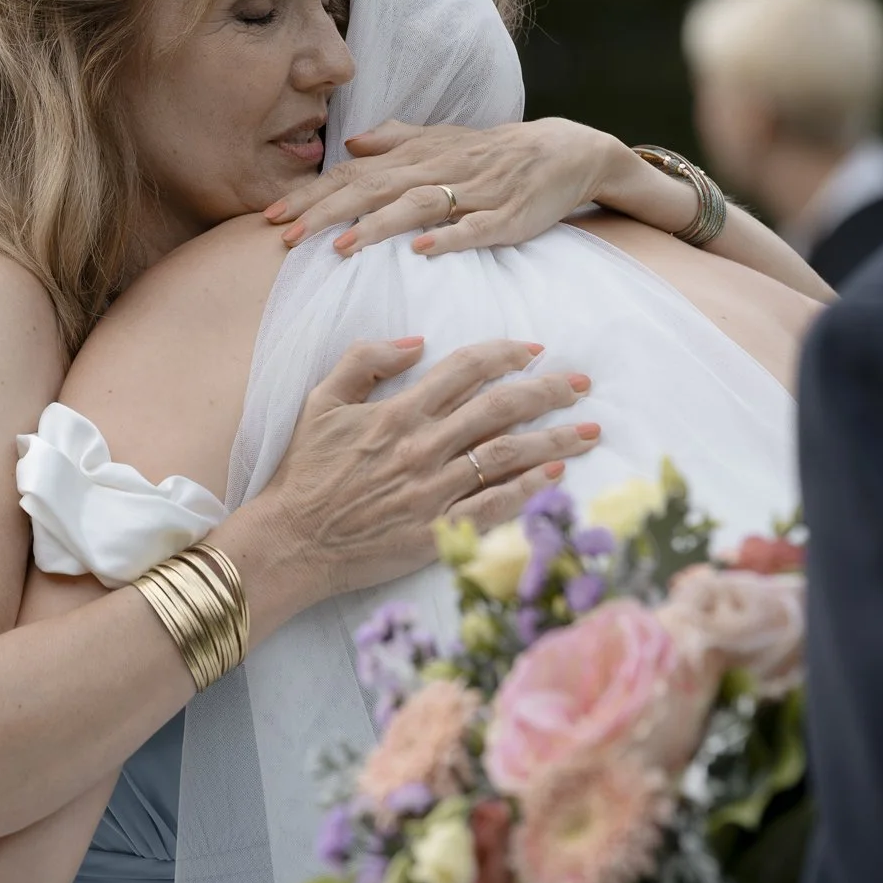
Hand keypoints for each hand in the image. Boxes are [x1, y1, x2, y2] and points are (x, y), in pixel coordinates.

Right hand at [262, 337, 598, 604]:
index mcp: (398, 412)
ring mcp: (433, 491)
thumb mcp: (321, 400)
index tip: (534, 351)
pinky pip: (494, 507)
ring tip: (590, 432)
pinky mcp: (437, 531)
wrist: (292, 540)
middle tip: (581, 384)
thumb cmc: (305, 470)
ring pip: (508, 456)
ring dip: (554, 441)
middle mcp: (423, 447)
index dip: (505, 354)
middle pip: (500, 409)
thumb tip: (416, 343)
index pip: (465, 370)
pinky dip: (528, 491)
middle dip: (548, 392)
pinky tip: (556, 478)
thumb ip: (365, 360)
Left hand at [266, 119, 624, 256]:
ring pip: (417, 205)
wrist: (564, 151)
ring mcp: (473, 192)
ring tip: (340, 247)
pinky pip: (475, 228)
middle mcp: (438, 169)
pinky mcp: (506, 216)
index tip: (270, 216)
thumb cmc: (494, 153)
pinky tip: (422, 250)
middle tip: (284, 234)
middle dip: (327, 211)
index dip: (312, 194)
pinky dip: (449, 237)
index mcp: (418, 155)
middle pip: (373, 188)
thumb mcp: (443, 142)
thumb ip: (397, 141)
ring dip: (378, 226)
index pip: (354, 174)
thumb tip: (351, 145)